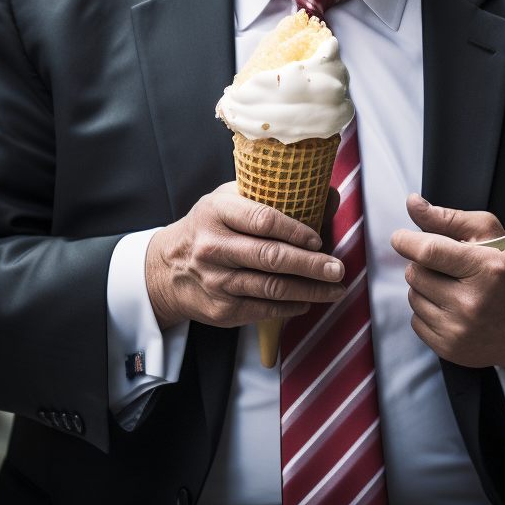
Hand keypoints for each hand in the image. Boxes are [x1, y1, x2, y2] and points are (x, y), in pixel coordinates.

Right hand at [145, 182, 344, 330]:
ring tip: (335, 289)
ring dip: (309, 290)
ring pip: (271, 288)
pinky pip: (263, 309)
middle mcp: (213, 247)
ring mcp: (216, 281)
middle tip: (338, 268)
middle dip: (311, 265)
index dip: (295, 230)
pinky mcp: (221, 309)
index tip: (318, 239)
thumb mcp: (230, 199)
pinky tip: (307, 301)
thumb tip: (328, 195)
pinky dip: (290, 306)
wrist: (166, 269)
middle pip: (271, 257)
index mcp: (216, 212)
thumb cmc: (209, 226)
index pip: (263, 220)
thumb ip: (275, 196)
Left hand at [390, 194, 504, 374]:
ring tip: (451, 288)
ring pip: (412, 297)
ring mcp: (460, 330)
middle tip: (446, 267)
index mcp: (484, 268)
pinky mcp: (451, 349)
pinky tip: (450, 309)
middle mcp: (471, 302)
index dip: (405, 241)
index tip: (401, 238)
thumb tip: (412, 203)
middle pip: (414, 273)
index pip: (427, 251)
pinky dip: (427, 312)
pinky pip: (415, 321)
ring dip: (425, 289)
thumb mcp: (489, 235)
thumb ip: (447, 218)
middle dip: (423, 265)